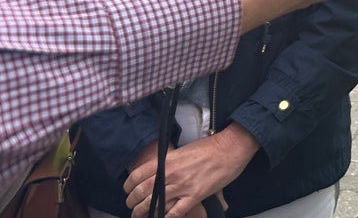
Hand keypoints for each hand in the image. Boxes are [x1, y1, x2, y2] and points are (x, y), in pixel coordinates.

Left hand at [124, 125, 254, 216]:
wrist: (230, 149)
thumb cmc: (210, 147)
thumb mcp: (184, 150)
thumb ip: (170, 162)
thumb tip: (160, 171)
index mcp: (168, 160)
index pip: (138, 175)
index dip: (128, 185)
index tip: (127, 190)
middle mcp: (171, 173)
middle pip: (143, 191)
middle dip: (133, 201)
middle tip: (131, 206)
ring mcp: (183, 186)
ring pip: (155, 203)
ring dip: (143, 211)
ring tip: (139, 215)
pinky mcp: (195, 196)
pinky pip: (175, 212)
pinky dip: (166, 217)